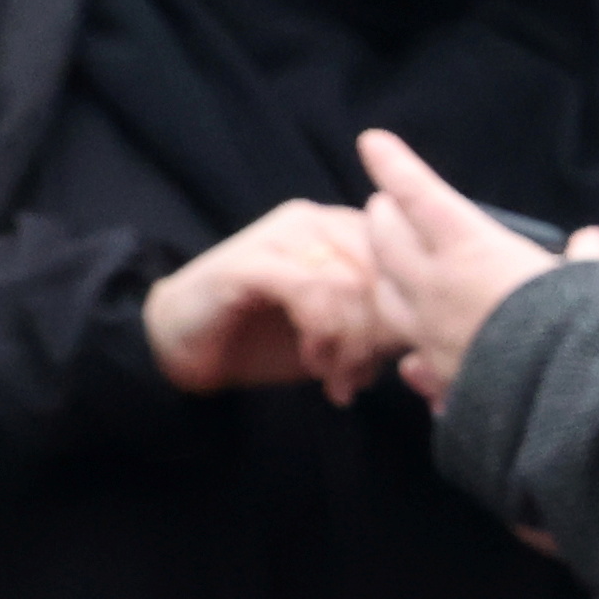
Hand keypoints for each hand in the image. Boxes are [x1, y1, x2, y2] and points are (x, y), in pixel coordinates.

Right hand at [145, 203, 382, 398]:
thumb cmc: (264, 341)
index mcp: (345, 231)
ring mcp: (282, 235)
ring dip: (352, 343)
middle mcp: (317, 222)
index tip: (388, 363)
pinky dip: (323, 334)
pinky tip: (314, 361)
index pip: (403, 261)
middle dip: (380, 336)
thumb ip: (378, 327)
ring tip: (335, 377)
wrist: (179, 345)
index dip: (405, 317)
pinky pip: (312, 291)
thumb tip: (419, 344)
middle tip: (359, 377)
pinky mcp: (250, 261)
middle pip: (384, 273)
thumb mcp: (337, 336)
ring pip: (353, 283)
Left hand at [355, 130, 598, 407]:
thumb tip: (591, 243)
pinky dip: (408, 336)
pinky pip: (408, 348)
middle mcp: (437, 286)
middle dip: (382, 214)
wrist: (565, 403)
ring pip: (384, 292)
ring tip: (389, 260)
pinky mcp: (437, 376)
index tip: (371, 143)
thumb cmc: (579, 326)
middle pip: (386, 239)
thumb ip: (587, 260)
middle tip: (384, 203)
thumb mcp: (592, 281)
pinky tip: (411, 346)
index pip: (419, 195)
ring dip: (382, 269)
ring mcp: (429, 333)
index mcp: (471, 248)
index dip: (394, 165)